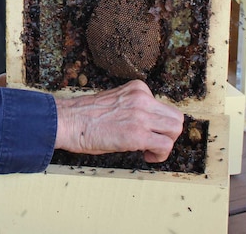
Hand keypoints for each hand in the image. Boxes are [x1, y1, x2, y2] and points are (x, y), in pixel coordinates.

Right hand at [54, 79, 183, 162]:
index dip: (158, 123)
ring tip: (150, 150)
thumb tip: (149, 124)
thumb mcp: (116, 100)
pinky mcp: (137, 135)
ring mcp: (141, 116)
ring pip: (175, 130)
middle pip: (176, 117)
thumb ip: (135, 106)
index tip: (147, 132)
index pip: (164, 107)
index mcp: (137, 88)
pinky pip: (165, 146)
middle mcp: (143, 99)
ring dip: (166, 143)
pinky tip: (146, 156)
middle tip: (154, 142)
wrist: (69, 121)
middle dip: (169, 133)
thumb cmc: (85, 115)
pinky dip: (159, 155)